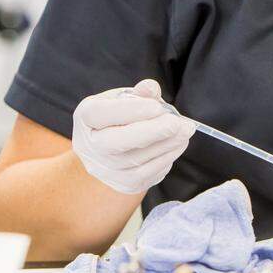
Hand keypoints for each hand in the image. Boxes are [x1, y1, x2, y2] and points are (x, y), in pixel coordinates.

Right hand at [71, 79, 195, 194]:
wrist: (109, 154)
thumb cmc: (117, 118)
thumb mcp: (122, 99)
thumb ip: (138, 93)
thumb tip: (151, 89)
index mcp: (86, 117)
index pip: (101, 114)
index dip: (131, 110)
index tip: (157, 106)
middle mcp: (90, 146)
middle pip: (118, 142)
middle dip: (152, 132)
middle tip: (178, 123)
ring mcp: (106, 168)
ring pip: (138, 159)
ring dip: (167, 144)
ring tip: (186, 130)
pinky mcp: (124, 183)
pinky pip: (148, 172)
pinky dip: (167, 157)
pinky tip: (179, 143)